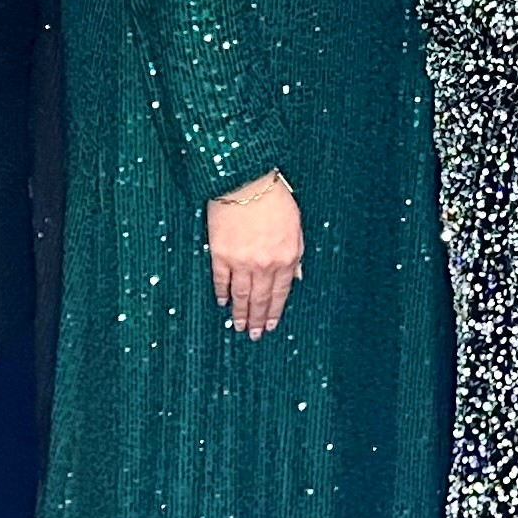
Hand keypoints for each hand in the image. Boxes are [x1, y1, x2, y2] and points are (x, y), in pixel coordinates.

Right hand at [205, 173, 303, 336]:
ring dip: (240, 313)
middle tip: (253, 335)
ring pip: (241, 295)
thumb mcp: (295, 227)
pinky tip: (222, 302)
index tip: (270, 326)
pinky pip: (221, 279)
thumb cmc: (274, 199)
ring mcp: (241, 261)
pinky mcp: (221, 253)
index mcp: (285, 258)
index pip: (280, 293)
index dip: (274, 312)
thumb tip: (296, 278)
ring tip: (238, 326)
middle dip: (257, 319)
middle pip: (260, 298)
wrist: (246, 182)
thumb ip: (296, 255)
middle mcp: (264, 264)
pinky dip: (221, 293)